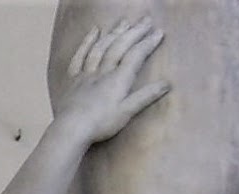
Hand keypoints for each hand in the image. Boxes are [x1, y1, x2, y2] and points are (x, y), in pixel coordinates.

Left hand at [53, 18, 168, 142]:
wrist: (72, 128)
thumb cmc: (101, 123)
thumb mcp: (127, 112)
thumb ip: (145, 96)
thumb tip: (166, 84)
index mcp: (118, 79)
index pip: (136, 56)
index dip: (148, 43)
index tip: (159, 32)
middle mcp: (103, 71)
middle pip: (120, 46)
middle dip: (134, 32)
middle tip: (146, 20)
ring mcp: (87, 73)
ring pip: (102, 47)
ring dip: (114, 33)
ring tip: (124, 22)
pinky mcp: (73, 79)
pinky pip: (80, 56)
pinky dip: (87, 41)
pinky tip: (94, 31)